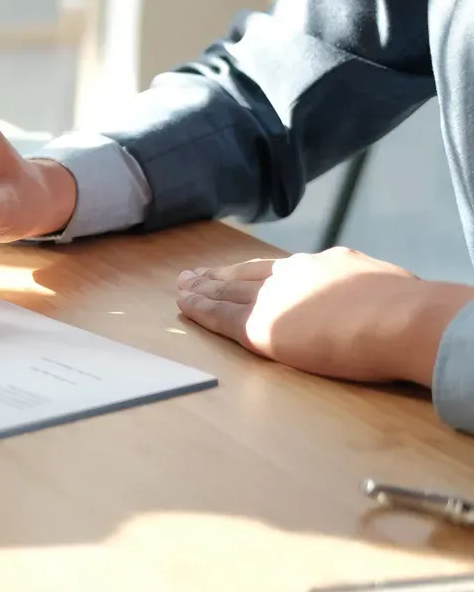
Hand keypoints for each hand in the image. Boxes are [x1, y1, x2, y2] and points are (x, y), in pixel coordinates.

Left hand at [176, 247, 473, 384]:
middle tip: (194, 274)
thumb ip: (364, 292)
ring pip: (228, 292)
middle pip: (246, 275)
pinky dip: (199, 310)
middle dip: (219, 275)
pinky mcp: (261, 327)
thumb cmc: (408, 311)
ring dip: (202, 290)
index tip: (237, 270)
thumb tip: (375, 303)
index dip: (253, 270)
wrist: (402, 320)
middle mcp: (293, 275)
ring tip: (182, 288)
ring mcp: (275, 299)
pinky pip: (220, 317)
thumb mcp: (386, 287)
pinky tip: (184, 306)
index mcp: (324, 264)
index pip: (278, 267)